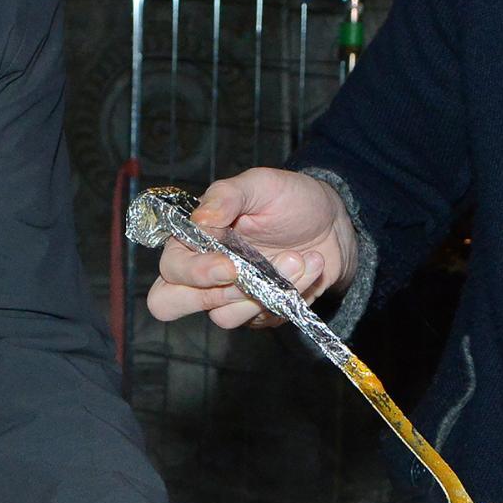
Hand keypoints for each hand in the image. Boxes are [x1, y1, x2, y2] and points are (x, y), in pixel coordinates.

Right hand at [144, 168, 354, 330]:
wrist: (332, 221)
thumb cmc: (289, 198)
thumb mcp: (260, 184)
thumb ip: (226, 196)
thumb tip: (200, 219)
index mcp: (192, 239)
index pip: (171, 268)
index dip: (194, 272)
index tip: (229, 265)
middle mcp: (203, 272)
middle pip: (171, 305)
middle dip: (212, 294)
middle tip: (247, 276)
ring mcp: (230, 296)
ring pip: (224, 316)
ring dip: (263, 290)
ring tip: (297, 258)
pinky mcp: (259, 311)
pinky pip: (264, 318)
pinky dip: (291, 292)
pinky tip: (309, 265)